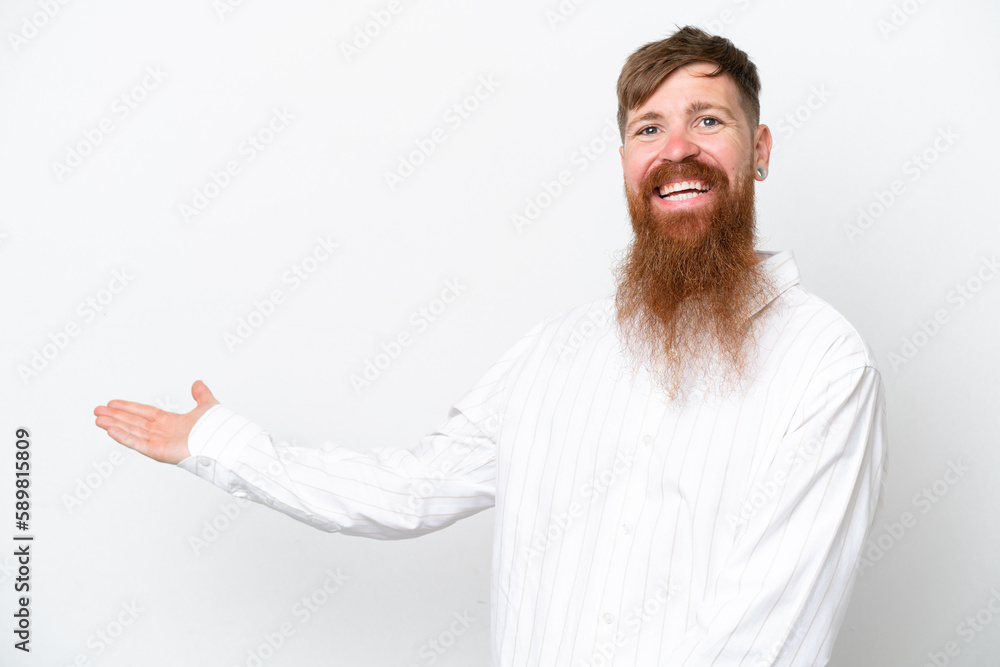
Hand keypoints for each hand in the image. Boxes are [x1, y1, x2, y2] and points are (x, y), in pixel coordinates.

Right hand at [94, 380, 219, 463]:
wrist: (221, 441)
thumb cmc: (217, 428)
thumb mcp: (207, 405)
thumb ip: (201, 395)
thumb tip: (197, 383)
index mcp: (171, 422)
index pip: (144, 412)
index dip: (128, 407)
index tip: (112, 403)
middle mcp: (162, 432)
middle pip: (133, 422)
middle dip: (115, 416)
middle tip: (97, 411)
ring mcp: (159, 443)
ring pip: (132, 432)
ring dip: (115, 426)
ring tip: (98, 420)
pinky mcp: (159, 452)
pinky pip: (138, 444)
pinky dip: (124, 437)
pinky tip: (111, 431)